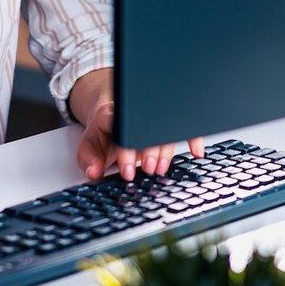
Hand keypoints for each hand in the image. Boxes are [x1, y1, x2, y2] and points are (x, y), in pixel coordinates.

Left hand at [75, 98, 205, 181]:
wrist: (113, 115)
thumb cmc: (103, 132)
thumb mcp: (88, 144)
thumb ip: (88, 159)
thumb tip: (93, 172)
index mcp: (114, 115)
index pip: (122, 130)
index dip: (126, 152)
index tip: (127, 171)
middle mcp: (136, 114)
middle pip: (148, 131)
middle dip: (150, 152)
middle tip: (148, 170)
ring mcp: (153, 118)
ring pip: (165, 132)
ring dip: (166, 153)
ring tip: (160, 169)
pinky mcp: (165, 123)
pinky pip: (182, 128)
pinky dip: (192, 140)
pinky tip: (196, 152)